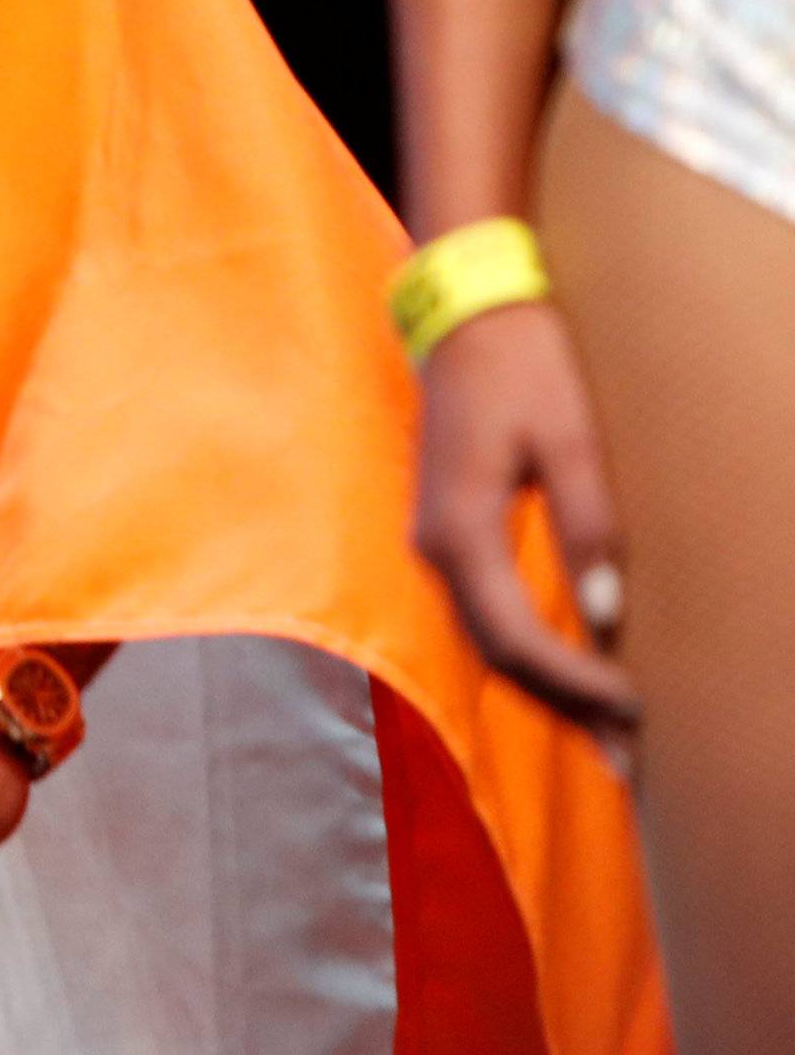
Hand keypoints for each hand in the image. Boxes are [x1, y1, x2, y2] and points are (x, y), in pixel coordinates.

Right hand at [413, 300, 639, 740]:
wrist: (466, 308)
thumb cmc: (523, 363)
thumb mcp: (570, 438)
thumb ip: (586, 527)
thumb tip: (605, 621)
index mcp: (459, 529)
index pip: (515, 641)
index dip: (576, 686)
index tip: (636, 709)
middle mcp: (433, 544)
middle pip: (495, 655)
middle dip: (562, 708)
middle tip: (628, 759)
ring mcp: (431, 536)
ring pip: (486, 637)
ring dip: (544, 686)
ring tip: (605, 730)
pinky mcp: (443, 524)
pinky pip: (482, 608)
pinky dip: (524, 648)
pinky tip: (565, 666)